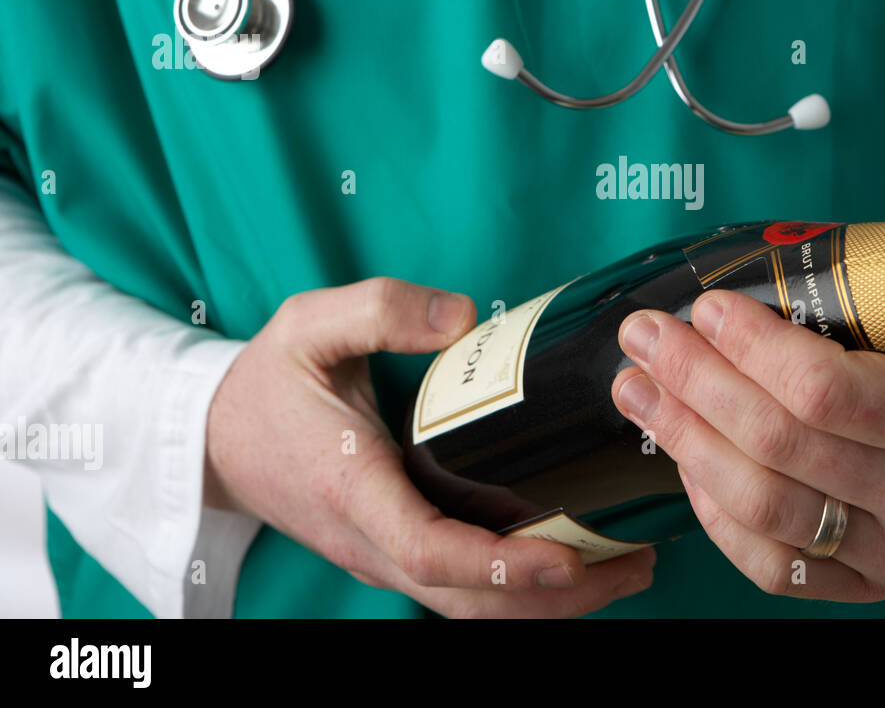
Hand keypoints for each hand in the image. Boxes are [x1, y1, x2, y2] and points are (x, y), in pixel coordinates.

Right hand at [206, 277, 654, 617]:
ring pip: (470, 607)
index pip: (431, 551)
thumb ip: (382, 309)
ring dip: (549, 603)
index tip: (570, 557)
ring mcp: (384, 556)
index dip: (503, 565)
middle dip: (558, 598)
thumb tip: (463, 318)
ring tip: (626, 568)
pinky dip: (521, 590)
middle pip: (469, 602)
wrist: (216, 438)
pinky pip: (461, 589)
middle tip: (636, 565)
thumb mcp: (309, 323)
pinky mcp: (395, 552)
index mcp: (355, 488)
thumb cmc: (266, 382)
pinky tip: (574, 558)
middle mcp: (372, 541)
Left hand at [610, 153, 884, 601]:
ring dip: (684, 440)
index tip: (709, 306)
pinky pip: (767, 560)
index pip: (837, 397)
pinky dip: (710, 508)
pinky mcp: (857, 581)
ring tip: (635, 385)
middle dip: (696, 385)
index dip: (757, 351)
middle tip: (646, 335)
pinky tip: (683, 450)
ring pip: (762, 507)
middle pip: (783, 450)